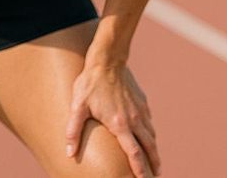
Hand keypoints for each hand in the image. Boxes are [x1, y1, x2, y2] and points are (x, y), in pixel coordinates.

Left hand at [64, 63, 159, 177]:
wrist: (108, 60)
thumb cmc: (90, 83)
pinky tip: (149, 136)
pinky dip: (151, 133)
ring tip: (155, 161)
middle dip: (153, 163)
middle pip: (149, 147)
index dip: (140, 169)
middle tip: (156, 175)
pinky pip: (149, 122)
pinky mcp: (142, 101)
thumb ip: (73, 130)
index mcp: (120, 125)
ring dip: (154, 149)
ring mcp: (140, 110)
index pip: (134, 153)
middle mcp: (134, 120)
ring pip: (152, 135)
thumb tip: (69, 153)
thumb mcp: (78, 106)